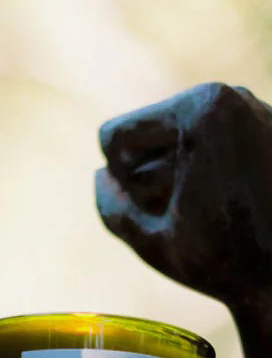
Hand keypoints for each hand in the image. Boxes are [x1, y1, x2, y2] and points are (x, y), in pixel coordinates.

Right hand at [96, 83, 271, 315]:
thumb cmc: (226, 260)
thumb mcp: (149, 243)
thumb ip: (111, 207)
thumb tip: (102, 176)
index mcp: (199, 112)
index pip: (115, 135)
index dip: (118, 181)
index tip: (148, 208)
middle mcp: (232, 96)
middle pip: (146, 133)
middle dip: (146, 174)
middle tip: (178, 213)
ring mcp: (255, 109)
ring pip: (176, 139)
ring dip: (172, 175)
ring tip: (202, 210)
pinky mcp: (268, 128)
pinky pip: (208, 144)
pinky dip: (201, 174)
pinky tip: (227, 205)